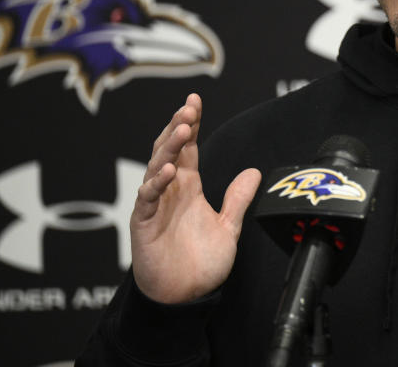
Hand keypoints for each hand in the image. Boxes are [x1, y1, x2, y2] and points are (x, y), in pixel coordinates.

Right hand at [130, 93, 261, 303]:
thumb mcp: (228, 227)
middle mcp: (170, 191)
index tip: (195, 101)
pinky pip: (148, 199)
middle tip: (189, 108)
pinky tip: (168, 171)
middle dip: (178, 126)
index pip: (187, 148)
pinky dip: (156, 183)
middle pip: (169, 149)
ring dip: (168, 148)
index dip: (190, 123)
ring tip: (182, 129)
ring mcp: (155, 205)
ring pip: (156, 167)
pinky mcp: (144, 223)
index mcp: (188, 187)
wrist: (185, 297)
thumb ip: (237, 199)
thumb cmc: (200, 264)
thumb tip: (253, 171)